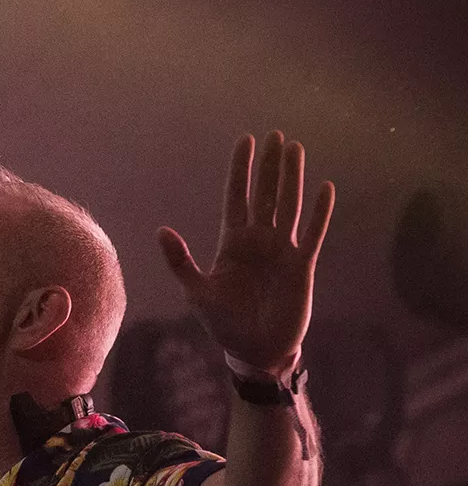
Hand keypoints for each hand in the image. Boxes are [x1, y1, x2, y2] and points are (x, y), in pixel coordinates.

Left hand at [157, 131, 334, 376]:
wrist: (254, 350)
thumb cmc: (224, 322)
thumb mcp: (198, 292)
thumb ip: (181, 261)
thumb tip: (162, 230)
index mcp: (232, 243)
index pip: (236, 197)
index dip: (240, 170)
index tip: (245, 141)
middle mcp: (258, 241)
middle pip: (265, 194)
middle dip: (268, 166)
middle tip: (274, 135)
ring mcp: (281, 251)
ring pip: (289, 206)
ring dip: (292, 178)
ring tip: (295, 149)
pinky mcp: (301, 266)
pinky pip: (312, 234)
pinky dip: (320, 212)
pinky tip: (325, 189)